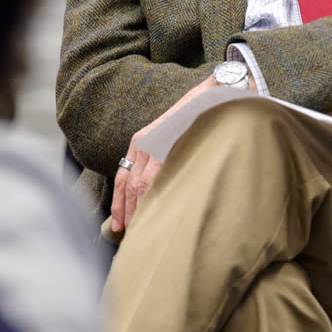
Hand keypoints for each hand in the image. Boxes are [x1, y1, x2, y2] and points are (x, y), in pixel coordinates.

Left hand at [110, 74, 217, 233]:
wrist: (213, 95)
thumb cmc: (195, 117)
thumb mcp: (169, 136)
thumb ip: (161, 158)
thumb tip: (159, 187)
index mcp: (140, 142)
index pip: (122, 178)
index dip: (119, 204)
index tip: (118, 225)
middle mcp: (142, 144)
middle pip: (128, 187)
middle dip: (127, 213)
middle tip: (129, 236)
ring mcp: (155, 146)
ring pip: (140, 187)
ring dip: (139, 210)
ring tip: (141, 232)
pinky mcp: (168, 147)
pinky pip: (156, 180)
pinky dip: (153, 198)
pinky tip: (156, 214)